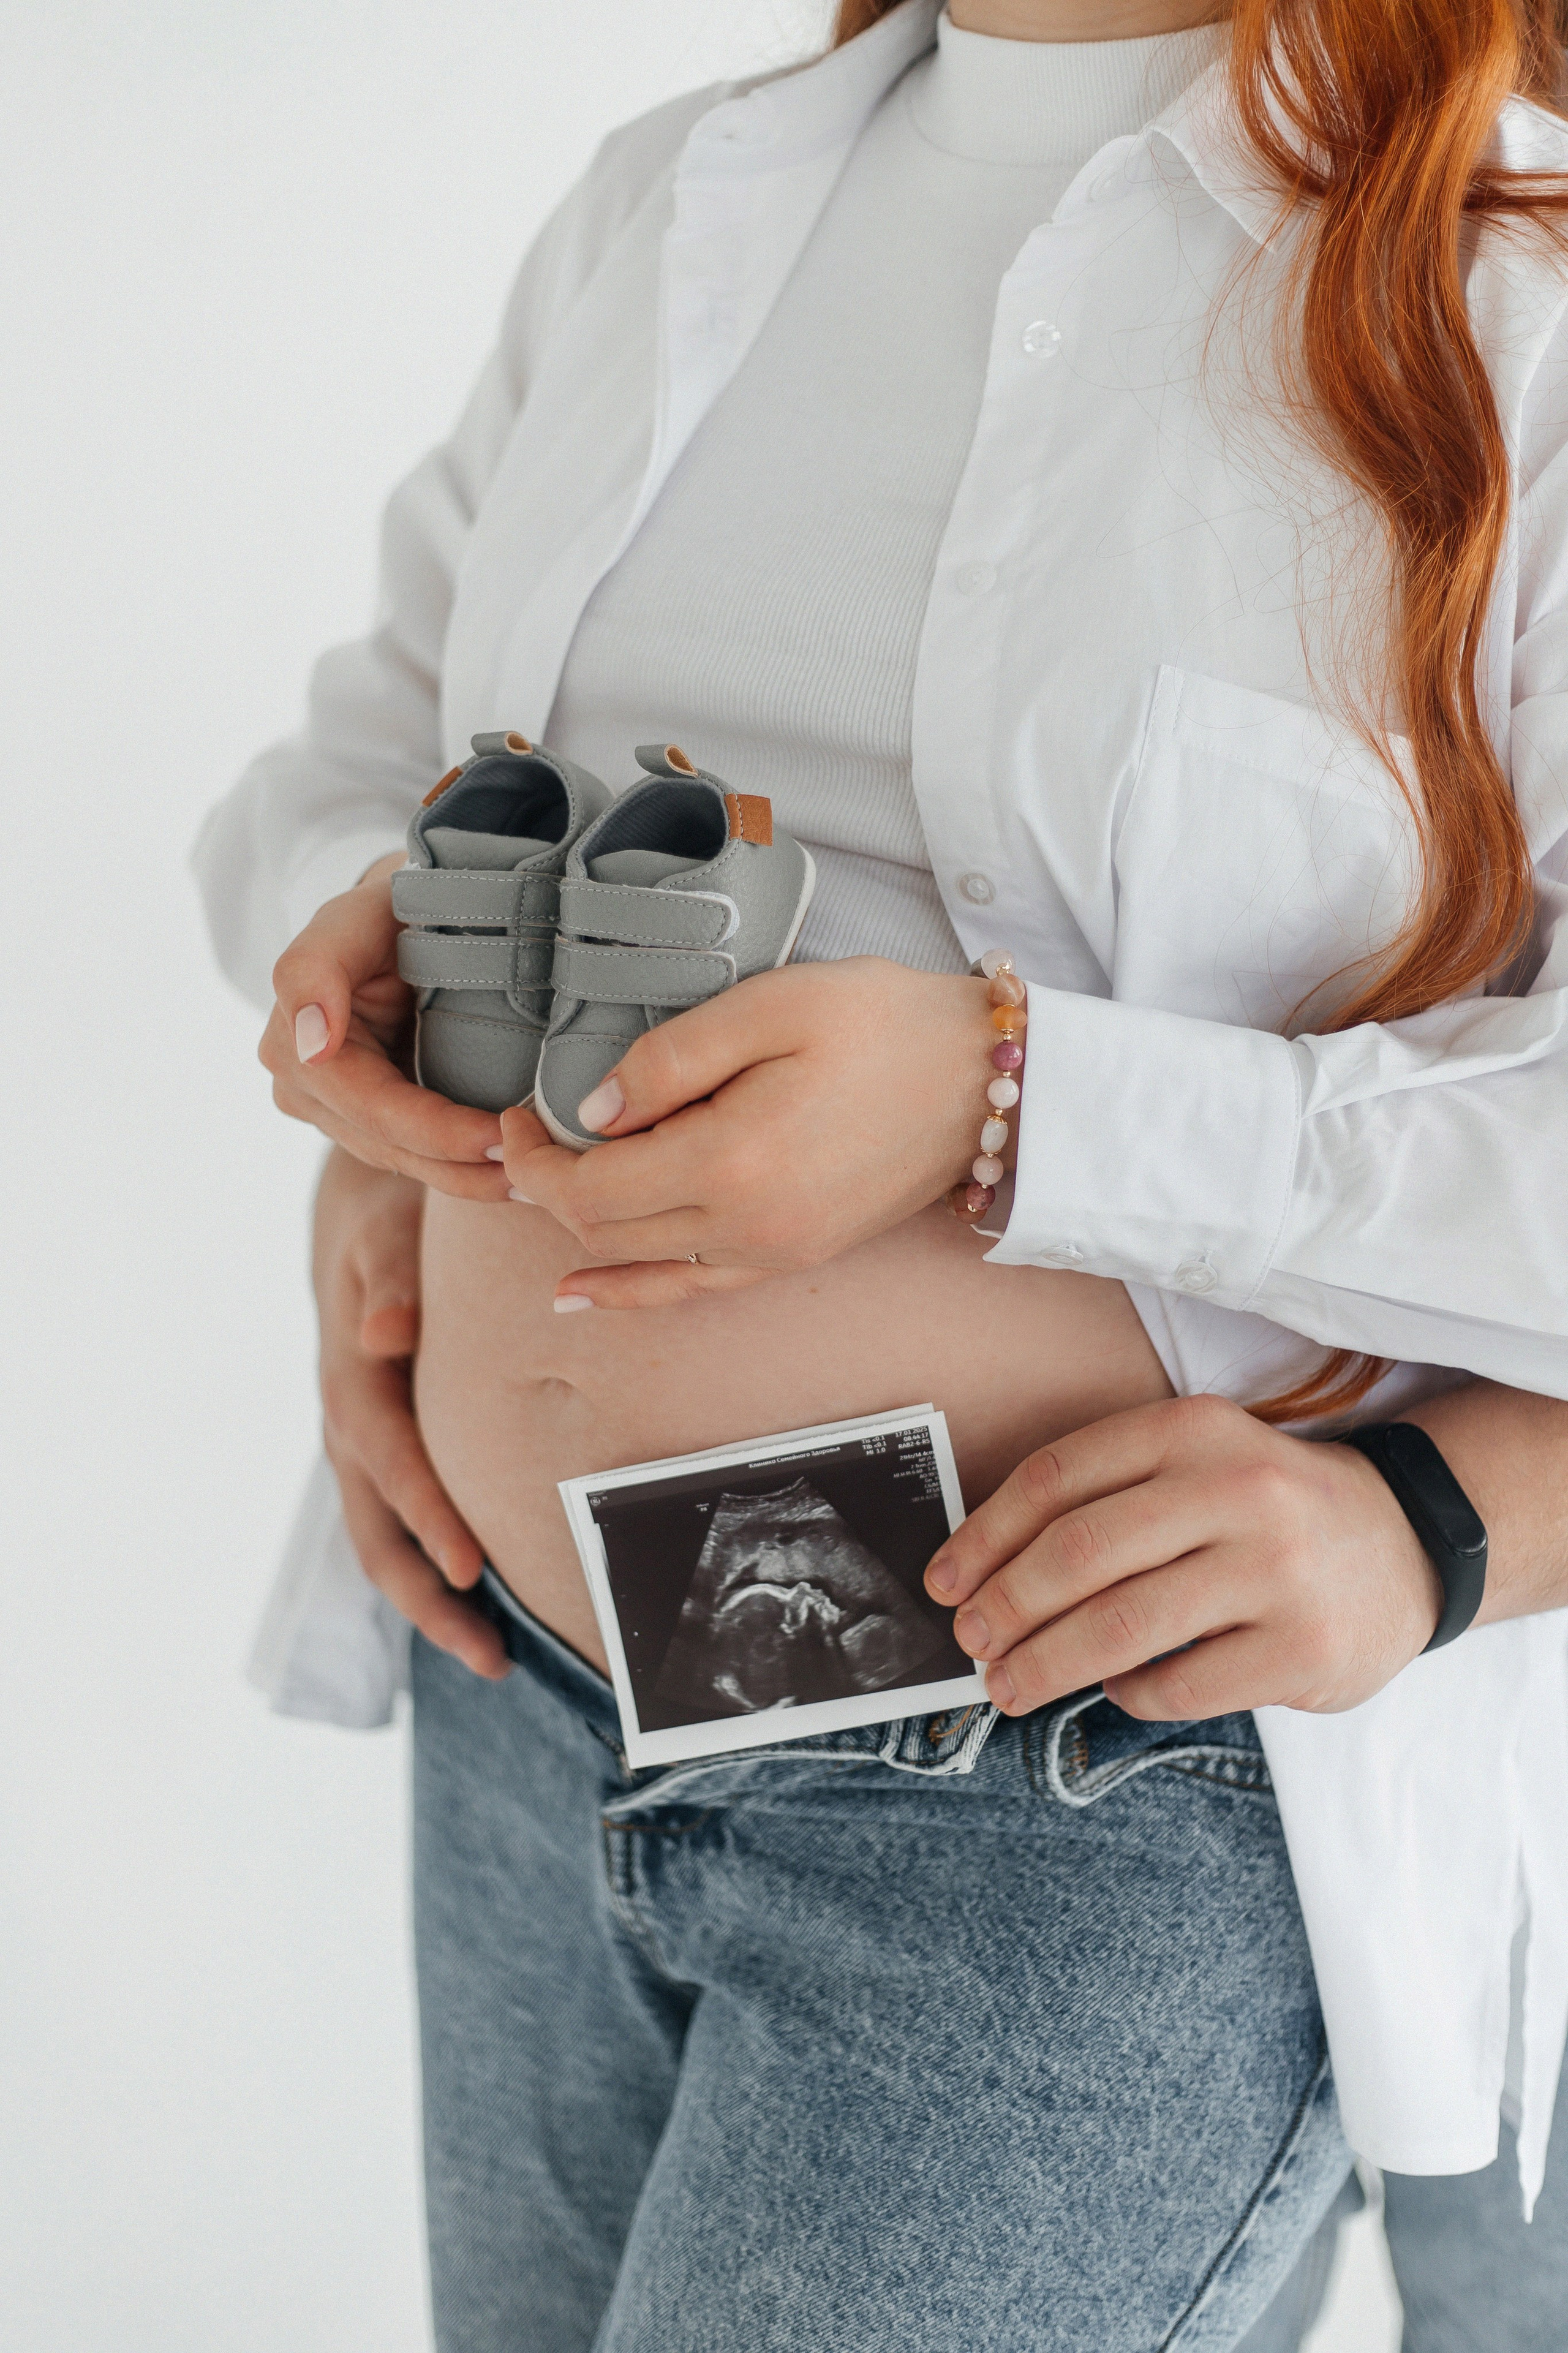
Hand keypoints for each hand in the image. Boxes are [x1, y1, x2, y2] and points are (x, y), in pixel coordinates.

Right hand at [261, 853, 508, 1199]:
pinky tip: (512, 1174)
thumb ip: (314, 968)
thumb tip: (309, 1047)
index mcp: (291, 1047)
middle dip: (461, 1166)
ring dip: (468, 1179)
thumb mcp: (351, 918)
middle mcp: (303, 1090)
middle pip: (390, 1147)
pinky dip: (463, 1168)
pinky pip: (416, 1157)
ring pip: (406, 1163)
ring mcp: (332, 1113)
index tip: (501, 1139)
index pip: (372, 1110)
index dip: (437, 1133)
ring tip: (534, 1183)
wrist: (400, 914)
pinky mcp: (367, 1122)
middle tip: (534, 1174)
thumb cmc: (384, 906)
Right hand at [314, 1146, 507, 1678]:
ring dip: (428, 1604)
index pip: (389, 1459)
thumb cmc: (390, 1211)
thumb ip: (395, 1276)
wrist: (362, 1205)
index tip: (469, 1570)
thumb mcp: (389, 1227)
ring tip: (492, 1659)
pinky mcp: (381, 1447)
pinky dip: (429, 1566)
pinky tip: (480, 1606)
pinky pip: (396, 1522)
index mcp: (354, 1374)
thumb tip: (385, 1332)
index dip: (426, 1515)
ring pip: (382, 1540)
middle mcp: (350, 1421)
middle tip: (489, 1656)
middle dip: (426, 1599)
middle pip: (375, 1530)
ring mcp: (360, 1442)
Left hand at [501, 959, 994, 1309]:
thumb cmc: (890, 1027)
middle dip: (545, 1189)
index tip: (515, 1113)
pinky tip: (583, 1294)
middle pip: (602, 1231)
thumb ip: (671, 1057)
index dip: (533, 1157)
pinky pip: (690, 1291)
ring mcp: (773, 1251)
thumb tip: (592, 1108)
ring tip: (540, 1188)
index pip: (589, 1187)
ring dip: (578, 1231)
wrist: (987, 1080)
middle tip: (525, 1135)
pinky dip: (628, 1293)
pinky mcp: (794, 1256)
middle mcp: (747, 1225)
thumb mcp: (772, 1005)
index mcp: (733, 1160)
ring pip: (638, 1264)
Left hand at [925, 1394, 1443, 1719]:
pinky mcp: (1300, 1649)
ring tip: (1005, 1686)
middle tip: (969, 1643)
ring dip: (1044, 1665)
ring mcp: (1275, 1571)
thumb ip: (1106, 1497)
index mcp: (1193, 1430)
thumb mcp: (1195, 1463)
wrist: (1406, 1544)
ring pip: (1120, 1628)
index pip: (1058, 1478)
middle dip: (1005, 1607)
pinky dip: (1128, 1694)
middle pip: (1079, 1555)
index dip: (984, 1535)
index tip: (944, 1581)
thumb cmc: (1265, 1509)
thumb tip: (983, 1571)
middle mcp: (1237, 1490)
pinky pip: (1178, 1685)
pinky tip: (1115, 1688)